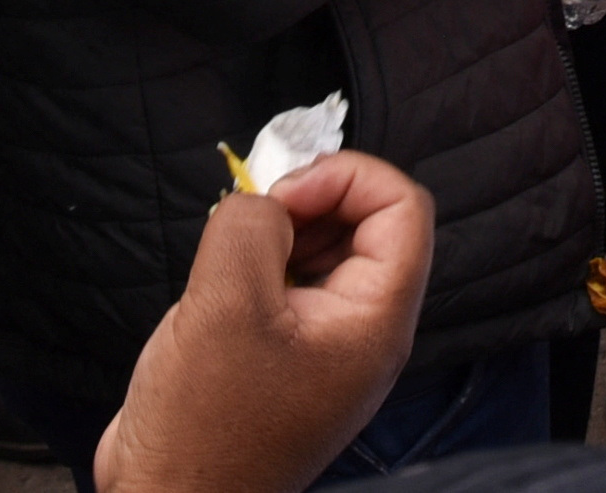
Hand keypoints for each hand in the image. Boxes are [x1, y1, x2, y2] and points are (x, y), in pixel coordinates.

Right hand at [87, 150, 432, 492]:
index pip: (403, 209)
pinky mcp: (286, 358)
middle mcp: (362, 335)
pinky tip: (217, 283)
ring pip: (326, 251)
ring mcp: (325, 349)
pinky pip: (291, 286)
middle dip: (310, 202)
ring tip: (228, 254)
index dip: (348, 178)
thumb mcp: (224, 305)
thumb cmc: (202, 427)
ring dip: (280, 233)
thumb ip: (252, 226)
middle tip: (251, 217)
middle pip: (368, 225)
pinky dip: (259, 266)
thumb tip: (262, 203)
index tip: (285, 193)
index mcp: (374, 324)